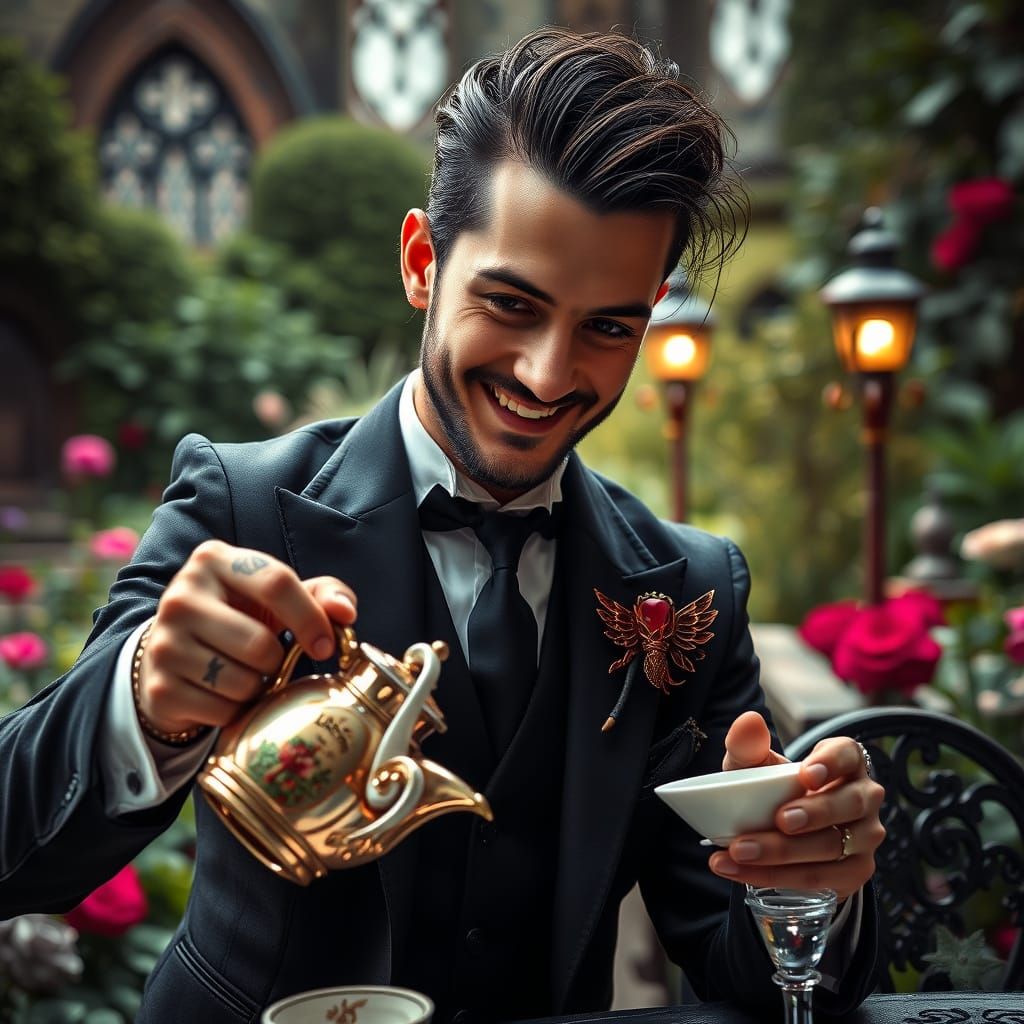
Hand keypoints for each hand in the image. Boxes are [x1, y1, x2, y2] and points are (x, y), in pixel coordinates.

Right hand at [137, 540, 357, 735]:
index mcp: (213, 560)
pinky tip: (223, 694)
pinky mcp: (159, 688)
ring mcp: (164, 643)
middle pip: (260, 643)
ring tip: (243, 672)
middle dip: (277, 661)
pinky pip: (222, 711)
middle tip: (268, 659)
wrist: (174, 656)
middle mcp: (181, 596)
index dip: (310, 618)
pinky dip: (236, 711)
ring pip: (242, 681)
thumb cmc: (241, 617)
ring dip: (257, 687)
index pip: (276, 583)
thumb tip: (345, 612)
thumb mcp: (279, 597)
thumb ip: (322, 595)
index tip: (326, 645)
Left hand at [709, 711, 884, 899]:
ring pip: (833, 847)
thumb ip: (748, 746)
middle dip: (813, 813)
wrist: (783, 835)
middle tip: (779, 820)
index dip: (831, 763)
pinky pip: (820, 879)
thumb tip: (748, 721)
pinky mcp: (855, 873)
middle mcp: (864, 798)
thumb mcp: (756, 767)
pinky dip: (775, 877)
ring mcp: (865, 838)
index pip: (848, 754)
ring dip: (784, 853)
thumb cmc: (773, 790)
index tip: (807, 774)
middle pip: (848, 804)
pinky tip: (739, 871)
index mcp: (845, 762)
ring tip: (739, 851)